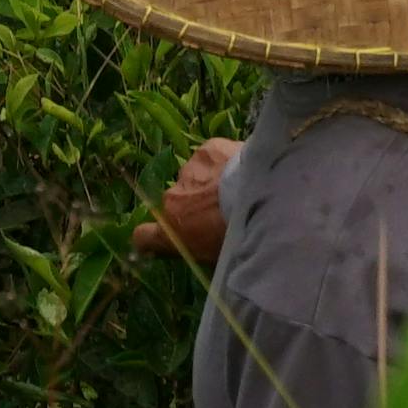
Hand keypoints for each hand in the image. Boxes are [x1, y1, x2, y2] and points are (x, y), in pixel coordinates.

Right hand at [144, 136, 232, 264]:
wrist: (264, 199)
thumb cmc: (240, 237)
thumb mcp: (217, 257)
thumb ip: (198, 249)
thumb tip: (194, 247)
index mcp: (171, 229)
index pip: (143, 236)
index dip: (152, 236)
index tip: (166, 236)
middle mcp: (172, 198)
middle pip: (178, 202)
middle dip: (194, 205)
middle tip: (222, 210)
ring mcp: (188, 171)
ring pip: (195, 177)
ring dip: (209, 182)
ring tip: (236, 187)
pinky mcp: (207, 150)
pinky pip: (211, 158)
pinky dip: (222, 162)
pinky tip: (241, 169)